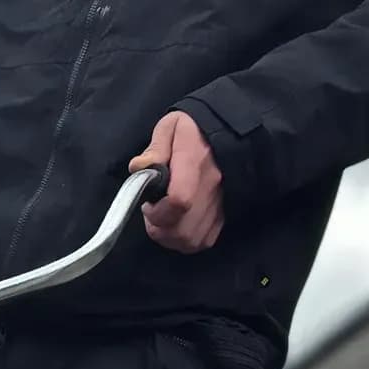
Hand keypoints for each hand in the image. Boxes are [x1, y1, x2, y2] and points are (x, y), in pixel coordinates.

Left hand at [130, 112, 224, 253]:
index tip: (148, 203)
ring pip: (189, 240)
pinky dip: (185, 240)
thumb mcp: (171, 127)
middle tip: (154, 210)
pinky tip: (178, 225)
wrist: (229, 131)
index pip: (178, 200)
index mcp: (195, 161)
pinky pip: (202, 241)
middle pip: (180, 230)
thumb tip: (139, 168)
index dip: (157, 211)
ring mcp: (221, 202)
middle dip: (158, 227)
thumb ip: (154, 148)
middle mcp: (211, 186)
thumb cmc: (194, 130)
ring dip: (169, 236)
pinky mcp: (225, 214)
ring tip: (164, 217)